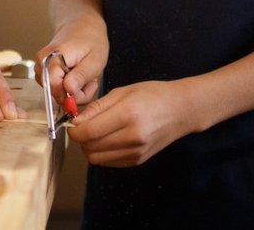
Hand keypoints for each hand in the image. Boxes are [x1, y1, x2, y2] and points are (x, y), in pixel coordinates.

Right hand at [36, 17, 107, 106]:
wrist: (81, 25)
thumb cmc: (90, 40)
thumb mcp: (94, 59)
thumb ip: (81, 76)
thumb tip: (68, 91)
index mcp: (54, 58)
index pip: (55, 89)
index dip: (72, 94)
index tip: (87, 86)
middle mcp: (41, 63)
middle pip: (55, 94)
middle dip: (75, 94)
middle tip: (89, 80)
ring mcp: (40, 67)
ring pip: (56, 93)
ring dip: (74, 91)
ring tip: (84, 75)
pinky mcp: (42, 71)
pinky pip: (55, 88)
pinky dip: (69, 87)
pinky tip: (77, 75)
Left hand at [66, 80, 193, 166]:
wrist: (182, 110)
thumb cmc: (153, 95)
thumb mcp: (123, 91)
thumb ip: (97, 107)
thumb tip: (76, 121)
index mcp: (128, 115)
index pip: (89, 132)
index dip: (73, 130)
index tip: (72, 123)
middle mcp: (133, 137)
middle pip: (90, 148)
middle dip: (80, 138)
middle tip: (82, 126)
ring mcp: (136, 152)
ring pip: (97, 158)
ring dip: (89, 147)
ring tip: (95, 132)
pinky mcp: (138, 160)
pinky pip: (109, 162)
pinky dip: (102, 153)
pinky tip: (108, 139)